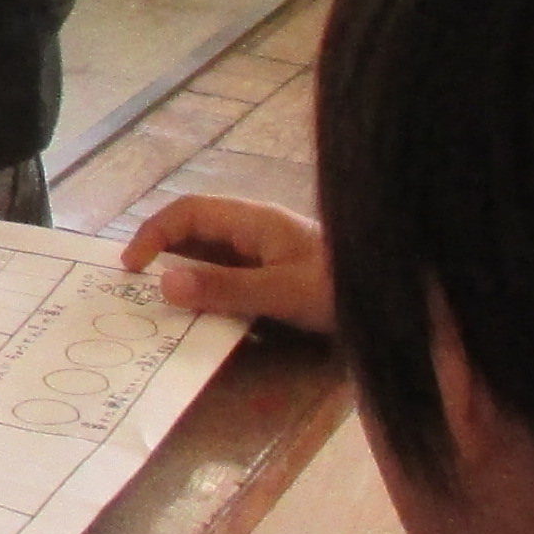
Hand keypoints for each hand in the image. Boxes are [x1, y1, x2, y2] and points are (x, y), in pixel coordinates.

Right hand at [121, 195, 336, 333]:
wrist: (401, 298)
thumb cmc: (344, 287)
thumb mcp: (283, 291)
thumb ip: (226, 288)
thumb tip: (165, 283)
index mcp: (254, 221)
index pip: (188, 212)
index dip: (153, 233)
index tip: (132, 269)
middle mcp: (256, 231)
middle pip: (195, 234)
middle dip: (163, 258)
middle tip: (137, 295)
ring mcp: (267, 253)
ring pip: (211, 258)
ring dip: (186, 279)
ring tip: (163, 312)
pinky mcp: (278, 276)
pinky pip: (231, 278)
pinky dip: (209, 294)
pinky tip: (206, 321)